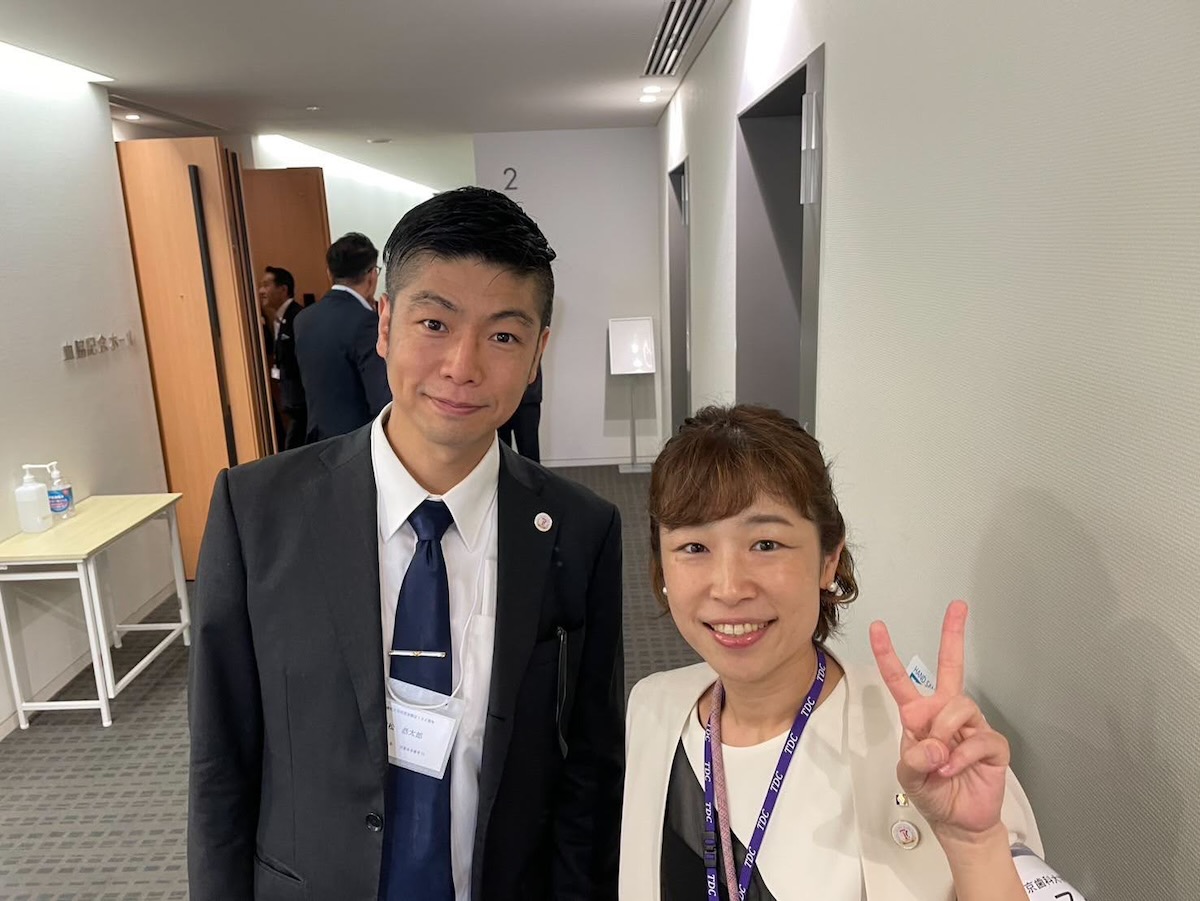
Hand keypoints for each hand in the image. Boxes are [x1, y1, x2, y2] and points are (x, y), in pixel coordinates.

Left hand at [870, 601, 1010, 842]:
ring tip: (940, 762)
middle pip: (951, 667)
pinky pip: (978, 738)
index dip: (888, 654)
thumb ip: (914, 758)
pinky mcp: (992, 744)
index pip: (901, 681)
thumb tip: (933, 743)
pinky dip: (962, 757)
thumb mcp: (909, 777)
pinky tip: (954, 770)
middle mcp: (946, 714)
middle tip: (958, 607)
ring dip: (945, 735)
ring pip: (959, 707)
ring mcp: (971, 726)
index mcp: (919, 717)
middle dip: (953, 635)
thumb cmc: (932, 793)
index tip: (877, 628)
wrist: (959, 822)